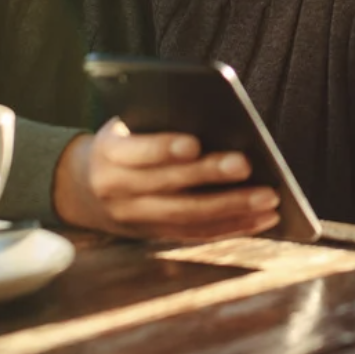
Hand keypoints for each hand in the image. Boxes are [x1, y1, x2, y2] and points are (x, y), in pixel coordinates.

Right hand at [52, 118, 280, 241]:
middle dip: (210, 176)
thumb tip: (217, 118)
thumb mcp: (128, 125)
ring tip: (270, 197)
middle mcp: (118, 190)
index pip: (137, 151)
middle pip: (169, 187)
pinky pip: (197, 234)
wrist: (84, 187)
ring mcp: (137, 218)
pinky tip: (263, 218)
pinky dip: (233, 227)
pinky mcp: (156, 235)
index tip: (194, 143)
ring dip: (232, 208)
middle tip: (247, 164)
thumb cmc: (125, 141)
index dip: (163, 148)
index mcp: (109, 153)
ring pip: (187, 217)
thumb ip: (160, 122)